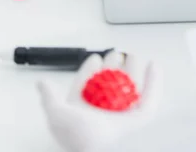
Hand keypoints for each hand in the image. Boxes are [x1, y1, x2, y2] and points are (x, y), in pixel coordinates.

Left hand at [38, 52, 161, 151]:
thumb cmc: (80, 141)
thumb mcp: (59, 116)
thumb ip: (50, 98)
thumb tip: (41, 83)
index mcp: (86, 112)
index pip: (89, 86)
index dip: (91, 70)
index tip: (95, 58)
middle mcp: (105, 113)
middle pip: (111, 83)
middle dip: (113, 65)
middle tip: (115, 54)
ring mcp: (124, 114)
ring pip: (130, 86)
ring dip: (133, 69)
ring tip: (133, 56)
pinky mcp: (140, 117)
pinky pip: (150, 96)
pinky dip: (154, 81)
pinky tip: (153, 67)